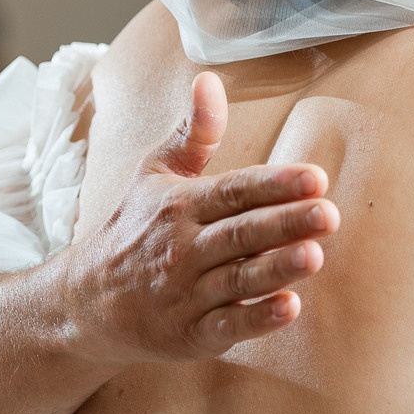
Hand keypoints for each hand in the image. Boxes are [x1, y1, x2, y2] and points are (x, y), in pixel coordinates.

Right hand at [65, 72, 339, 364]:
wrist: (85, 301)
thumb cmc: (131, 229)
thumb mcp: (154, 174)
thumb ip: (193, 133)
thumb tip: (210, 79)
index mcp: (180, 205)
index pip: (233, 191)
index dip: (274, 184)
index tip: (314, 177)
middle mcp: (183, 248)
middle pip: (241, 233)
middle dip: (285, 223)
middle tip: (328, 214)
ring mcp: (186, 294)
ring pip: (238, 280)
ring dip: (277, 268)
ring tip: (314, 255)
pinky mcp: (190, 334)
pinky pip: (227, 326)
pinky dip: (256, 320)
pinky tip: (289, 307)